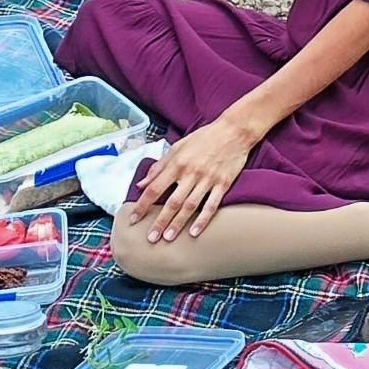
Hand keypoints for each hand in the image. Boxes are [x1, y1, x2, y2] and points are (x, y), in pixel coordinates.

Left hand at [125, 118, 256, 242]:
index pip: (155, 188)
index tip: (134, 219)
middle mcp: (191, 173)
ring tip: (168, 238)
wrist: (234, 130)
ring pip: (190, 206)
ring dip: (178, 223)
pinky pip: (212, 205)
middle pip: (172, 201)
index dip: (143, 205)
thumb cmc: (204, 138)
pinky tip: (195, 232)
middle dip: (160, 221)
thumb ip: (159, 167)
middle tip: (150, 238)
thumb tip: (141, 184)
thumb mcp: (178, 147)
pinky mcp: (223, 184)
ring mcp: (208, 179)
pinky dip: (203, 219)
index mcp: (177, 163)